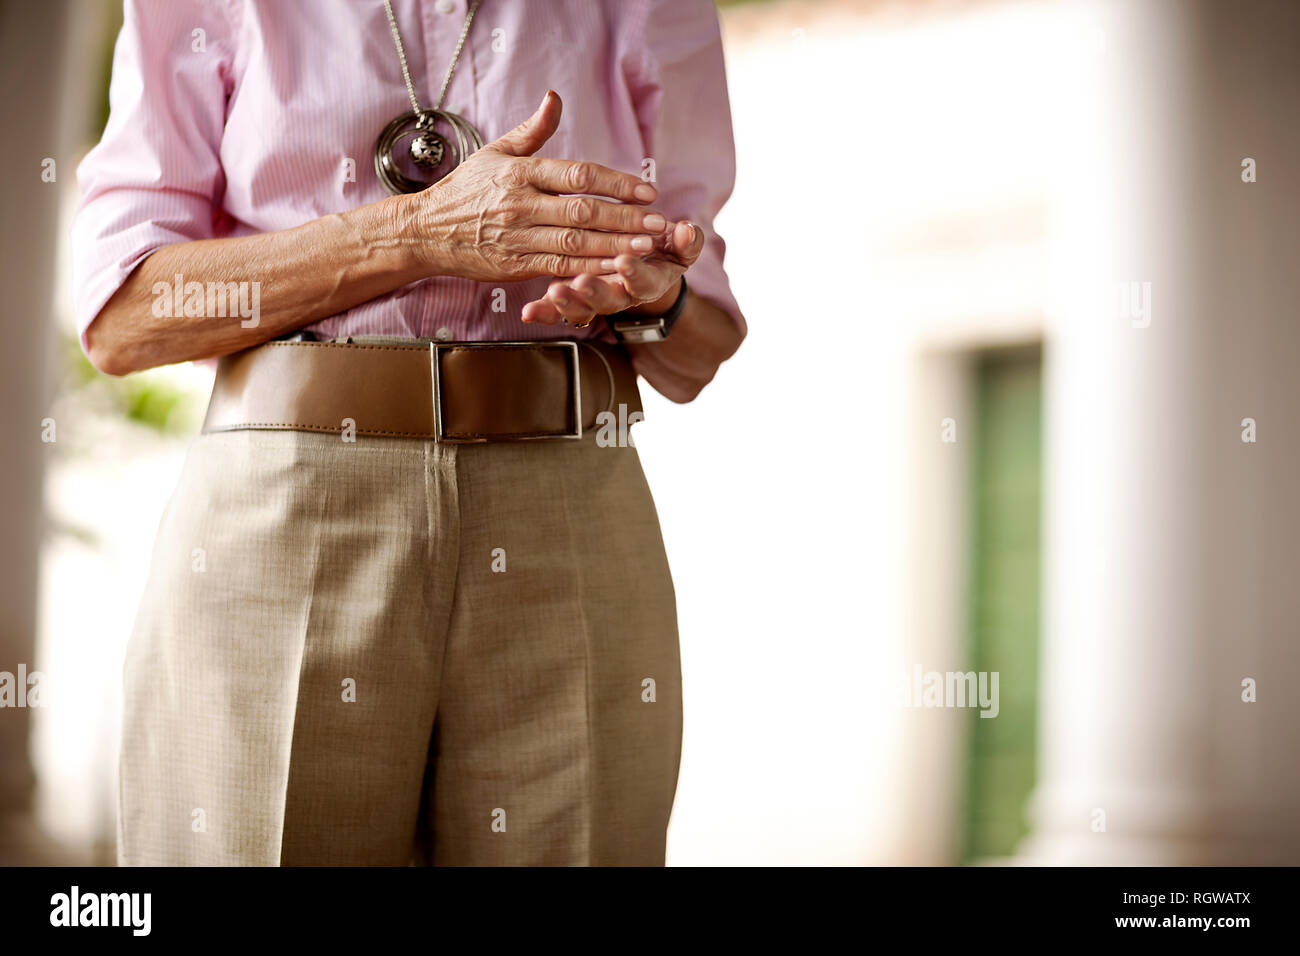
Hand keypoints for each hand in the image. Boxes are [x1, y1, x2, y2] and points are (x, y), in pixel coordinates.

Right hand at [407, 91, 665, 281]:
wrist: (428, 231)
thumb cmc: (466, 189)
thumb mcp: (495, 152)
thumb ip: (532, 130)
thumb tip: (554, 97)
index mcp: (521, 172)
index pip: (578, 175)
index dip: (616, 183)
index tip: (646, 190)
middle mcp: (521, 204)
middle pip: (583, 211)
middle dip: (626, 217)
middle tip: (660, 222)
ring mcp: (519, 237)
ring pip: (576, 243)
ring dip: (616, 245)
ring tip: (648, 246)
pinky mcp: (516, 266)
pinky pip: (560, 268)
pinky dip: (591, 269)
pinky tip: (617, 268)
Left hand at [520, 219, 704, 325]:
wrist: (640, 266)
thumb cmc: (659, 251)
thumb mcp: (678, 247)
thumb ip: (687, 242)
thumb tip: (689, 230)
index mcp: (644, 284)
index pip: (642, 282)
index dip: (634, 274)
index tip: (625, 261)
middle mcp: (618, 296)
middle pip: (607, 301)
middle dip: (595, 292)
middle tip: (583, 284)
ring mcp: (592, 300)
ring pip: (580, 308)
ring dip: (567, 303)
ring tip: (554, 292)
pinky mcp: (571, 298)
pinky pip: (556, 311)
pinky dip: (543, 312)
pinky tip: (528, 312)